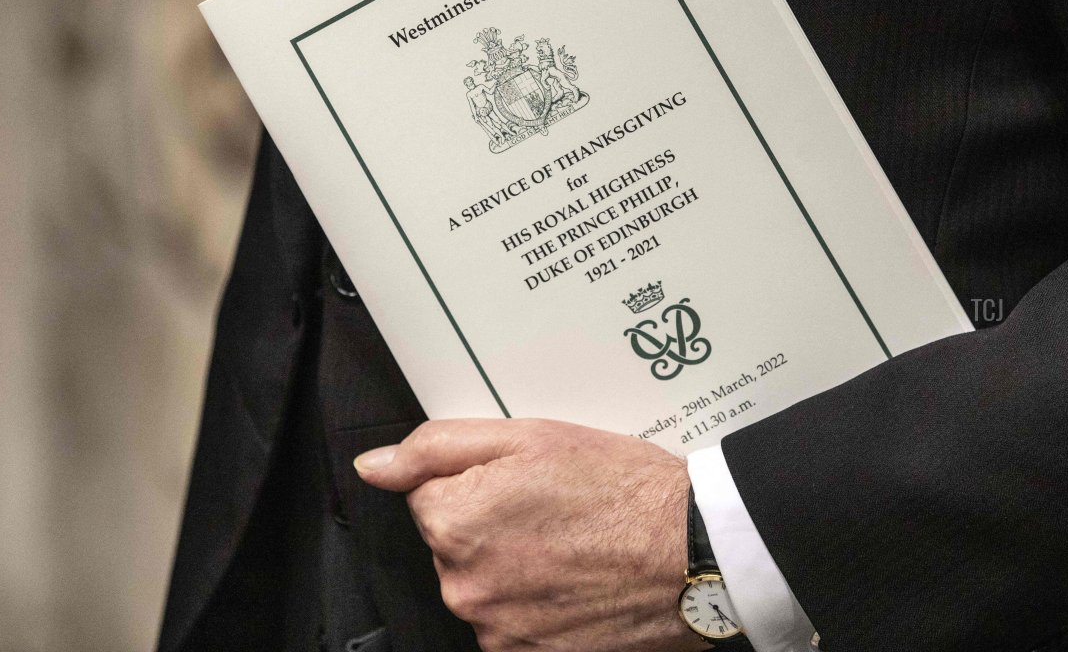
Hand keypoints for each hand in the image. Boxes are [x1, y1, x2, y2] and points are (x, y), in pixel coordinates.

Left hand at [354, 418, 708, 651]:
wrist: (694, 551)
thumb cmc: (622, 489)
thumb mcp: (528, 436)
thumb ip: (438, 447)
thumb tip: (374, 466)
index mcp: (455, 523)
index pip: (428, 495)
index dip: (478, 480)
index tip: (524, 482)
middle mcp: (465, 587)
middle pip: (453, 544)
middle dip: (492, 524)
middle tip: (555, 510)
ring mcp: (498, 631)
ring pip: (484, 586)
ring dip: (515, 567)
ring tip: (574, 546)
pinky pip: (513, 624)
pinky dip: (538, 605)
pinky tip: (578, 581)